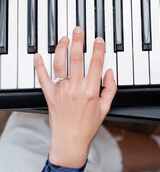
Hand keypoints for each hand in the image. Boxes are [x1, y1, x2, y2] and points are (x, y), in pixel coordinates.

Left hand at [34, 27, 116, 167]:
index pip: (95, 65)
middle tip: (78, 30)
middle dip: (78, 42)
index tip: (98, 40)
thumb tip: (110, 72)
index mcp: (91, 92)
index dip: (98, 50)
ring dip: (61, 49)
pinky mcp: (50, 96)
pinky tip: (38, 55)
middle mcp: (75, 89)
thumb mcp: (106, 107)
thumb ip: (110, 89)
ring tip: (63, 38)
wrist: (71, 141)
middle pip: (76, 60)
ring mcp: (61, 92)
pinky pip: (43, 79)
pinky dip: (39, 66)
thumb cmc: (88, 126)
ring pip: (60, 65)